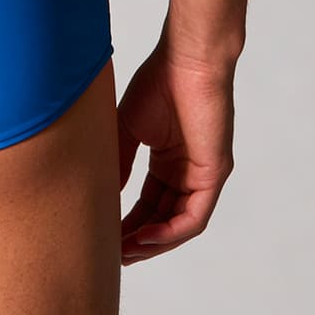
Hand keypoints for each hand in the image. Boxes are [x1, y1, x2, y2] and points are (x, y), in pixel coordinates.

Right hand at [117, 44, 234, 264]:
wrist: (186, 60)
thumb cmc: (159, 82)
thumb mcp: (128, 127)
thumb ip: (118, 161)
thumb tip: (100, 194)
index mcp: (169, 161)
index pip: (148, 203)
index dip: (127, 222)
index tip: (104, 235)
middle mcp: (188, 172)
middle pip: (162, 219)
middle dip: (137, 240)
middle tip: (111, 254)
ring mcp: (203, 175)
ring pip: (178, 224)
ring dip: (152, 243)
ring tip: (124, 252)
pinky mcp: (214, 174)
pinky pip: (194, 216)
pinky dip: (169, 232)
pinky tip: (145, 238)